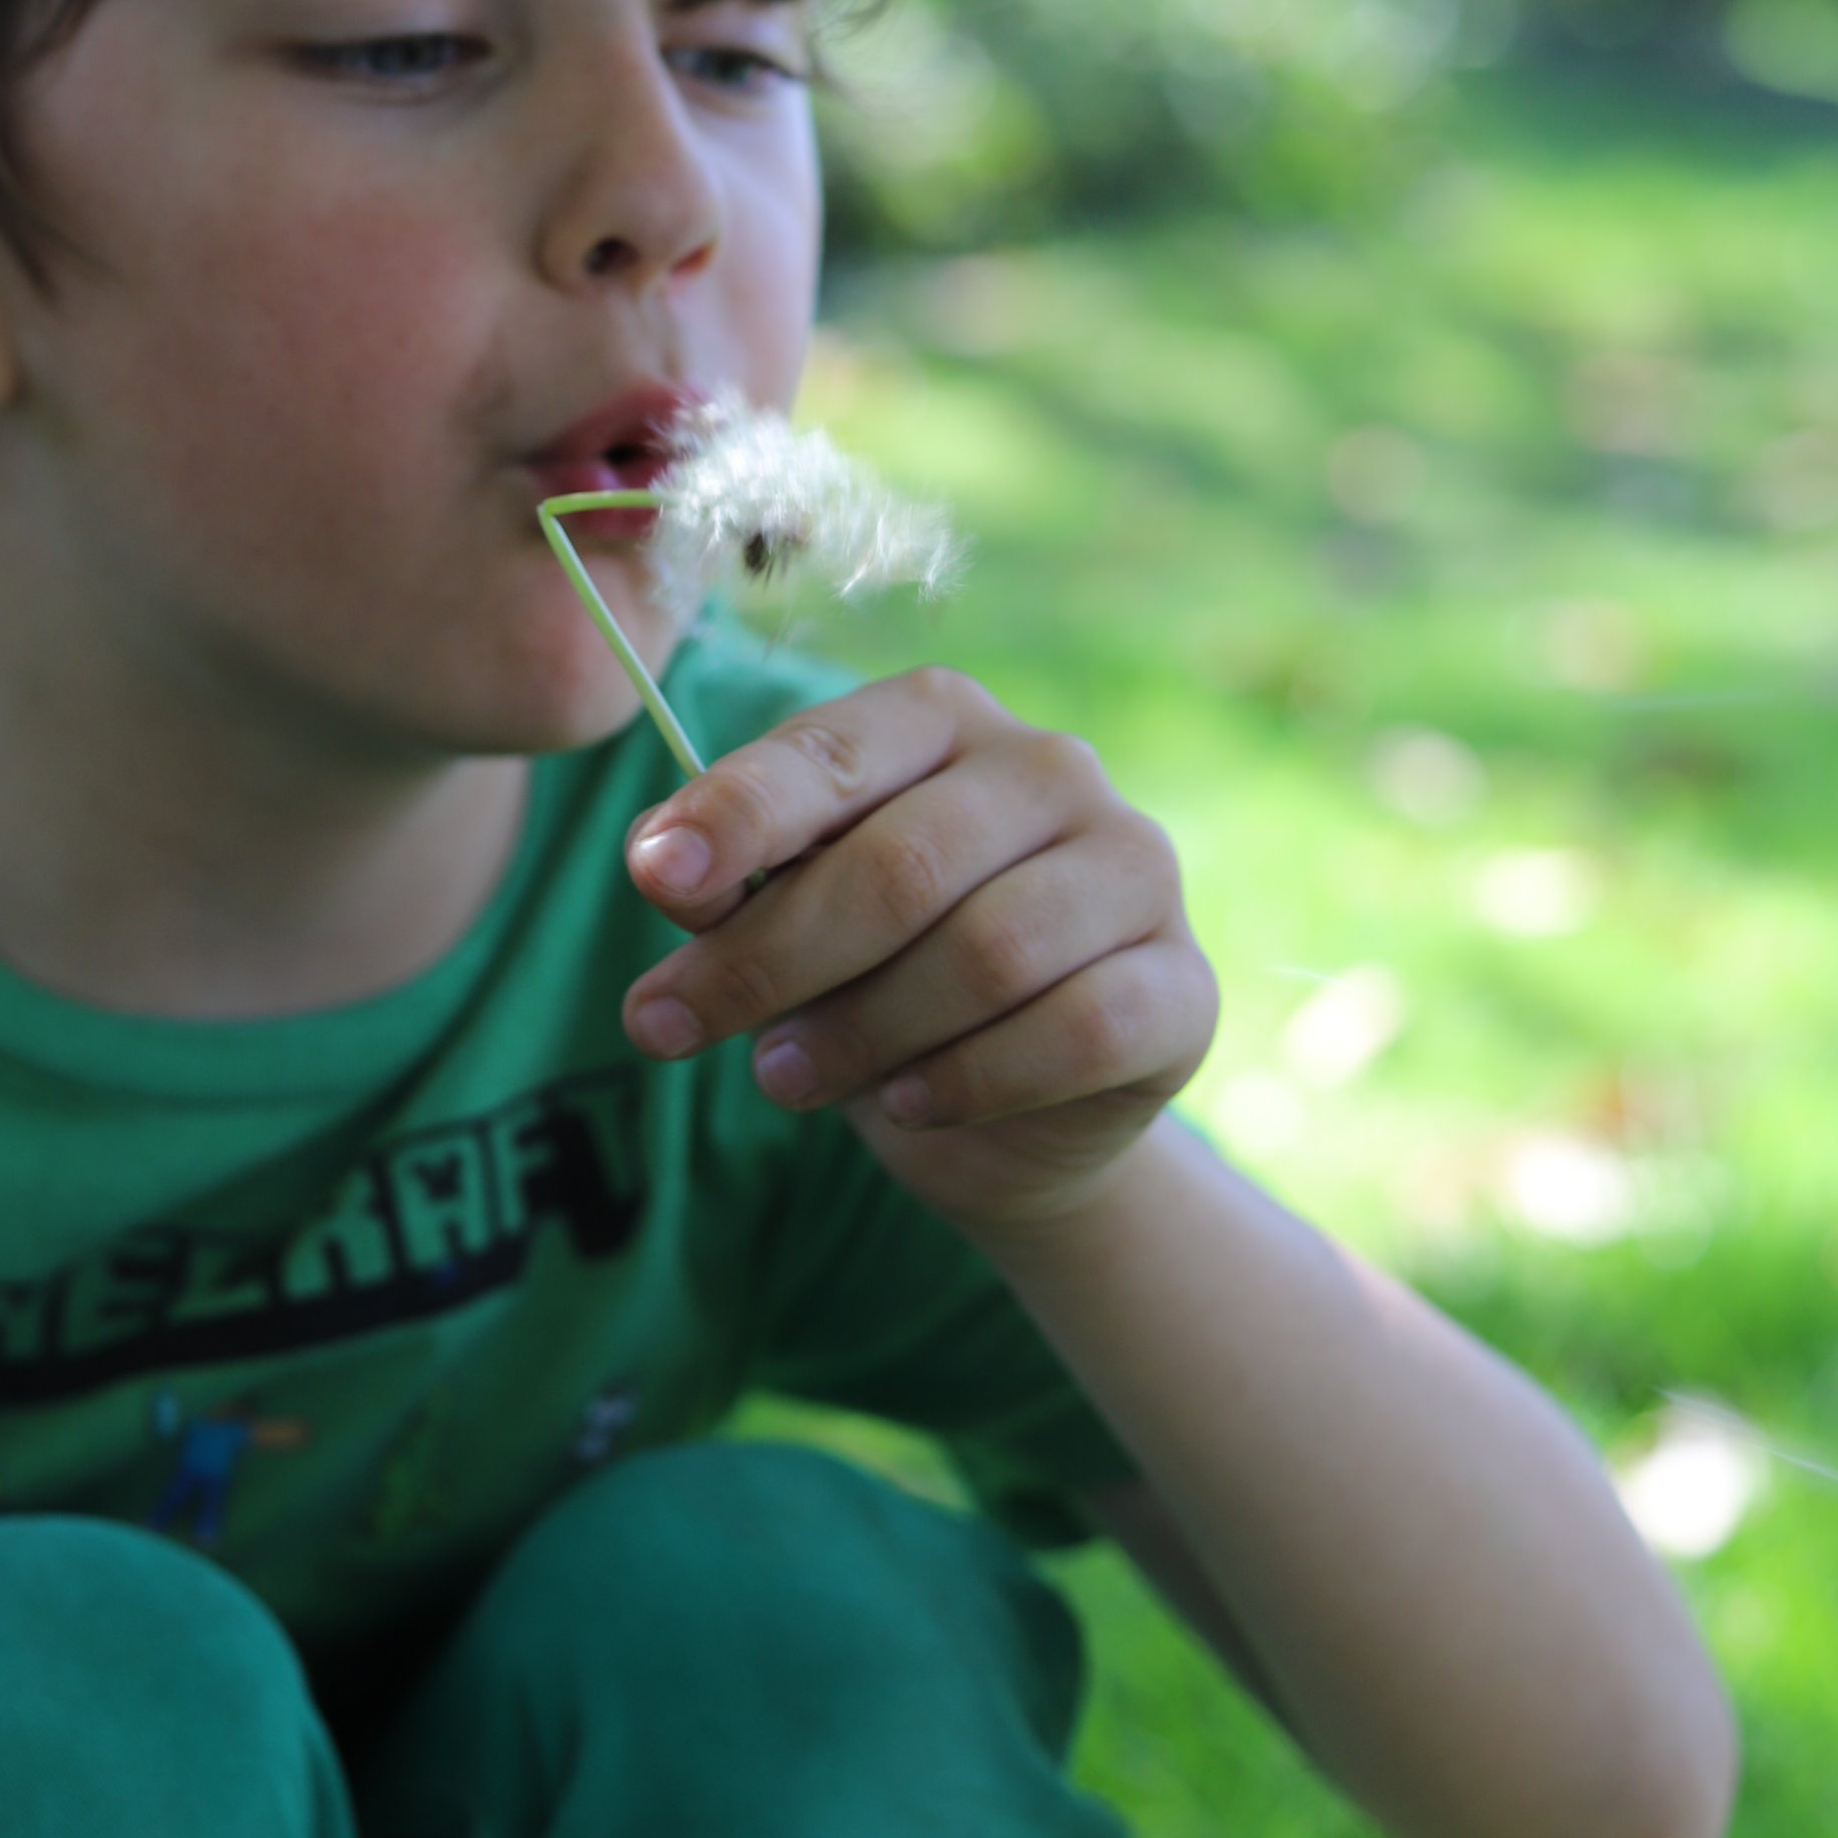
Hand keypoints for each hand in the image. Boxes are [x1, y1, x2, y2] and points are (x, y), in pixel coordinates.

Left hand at [619, 668, 1218, 1239]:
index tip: (654, 877)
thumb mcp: (784, 924)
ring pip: (987, 952)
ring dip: (862, 1031)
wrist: (1007, 1117)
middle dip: (769, 959)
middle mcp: (1052, 769)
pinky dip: (974, 1077)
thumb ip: (731, 886)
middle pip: (901, 866)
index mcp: (942, 720)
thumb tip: (661, 864)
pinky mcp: (1183, 984)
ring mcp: (1135, 868)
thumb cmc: (873, 980)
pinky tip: (909, 1106)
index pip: (833, 750)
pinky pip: (1077, 1030)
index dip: (740, 813)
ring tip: (781, 1079)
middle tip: (667, 1029)